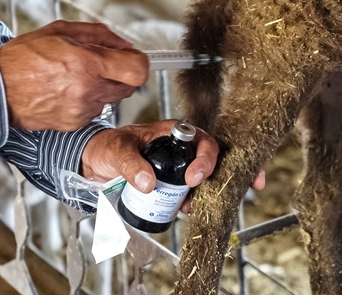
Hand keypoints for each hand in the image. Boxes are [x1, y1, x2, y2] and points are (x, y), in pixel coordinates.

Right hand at [0, 20, 149, 130]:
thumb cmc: (24, 58)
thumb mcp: (61, 32)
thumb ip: (99, 35)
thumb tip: (126, 44)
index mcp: (86, 63)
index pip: (138, 70)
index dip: (141, 63)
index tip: (135, 59)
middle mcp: (87, 89)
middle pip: (130, 86)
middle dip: (122, 74)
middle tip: (104, 65)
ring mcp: (82, 109)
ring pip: (113, 99)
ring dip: (105, 87)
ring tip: (79, 77)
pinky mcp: (74, 123)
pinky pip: (96, 110)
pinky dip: (89, 100)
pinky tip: (68, 91)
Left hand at [81, 120, 265, 213]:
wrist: (95, 162)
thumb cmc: (107, 147)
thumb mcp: (117, 151)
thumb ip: (131, 164)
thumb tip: (147, 182)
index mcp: (174, 133)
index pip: (202, 140)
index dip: (208, 157)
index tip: (195, 178)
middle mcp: (183, 148)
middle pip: (218, 158)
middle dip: (236, 172)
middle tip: (246, 187)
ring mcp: (182, 166)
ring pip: (211, 176)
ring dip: (215, 191)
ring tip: (198, 206)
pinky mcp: (176, 183)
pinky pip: (195, 191)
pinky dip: (199, 201)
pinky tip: (191, 209)